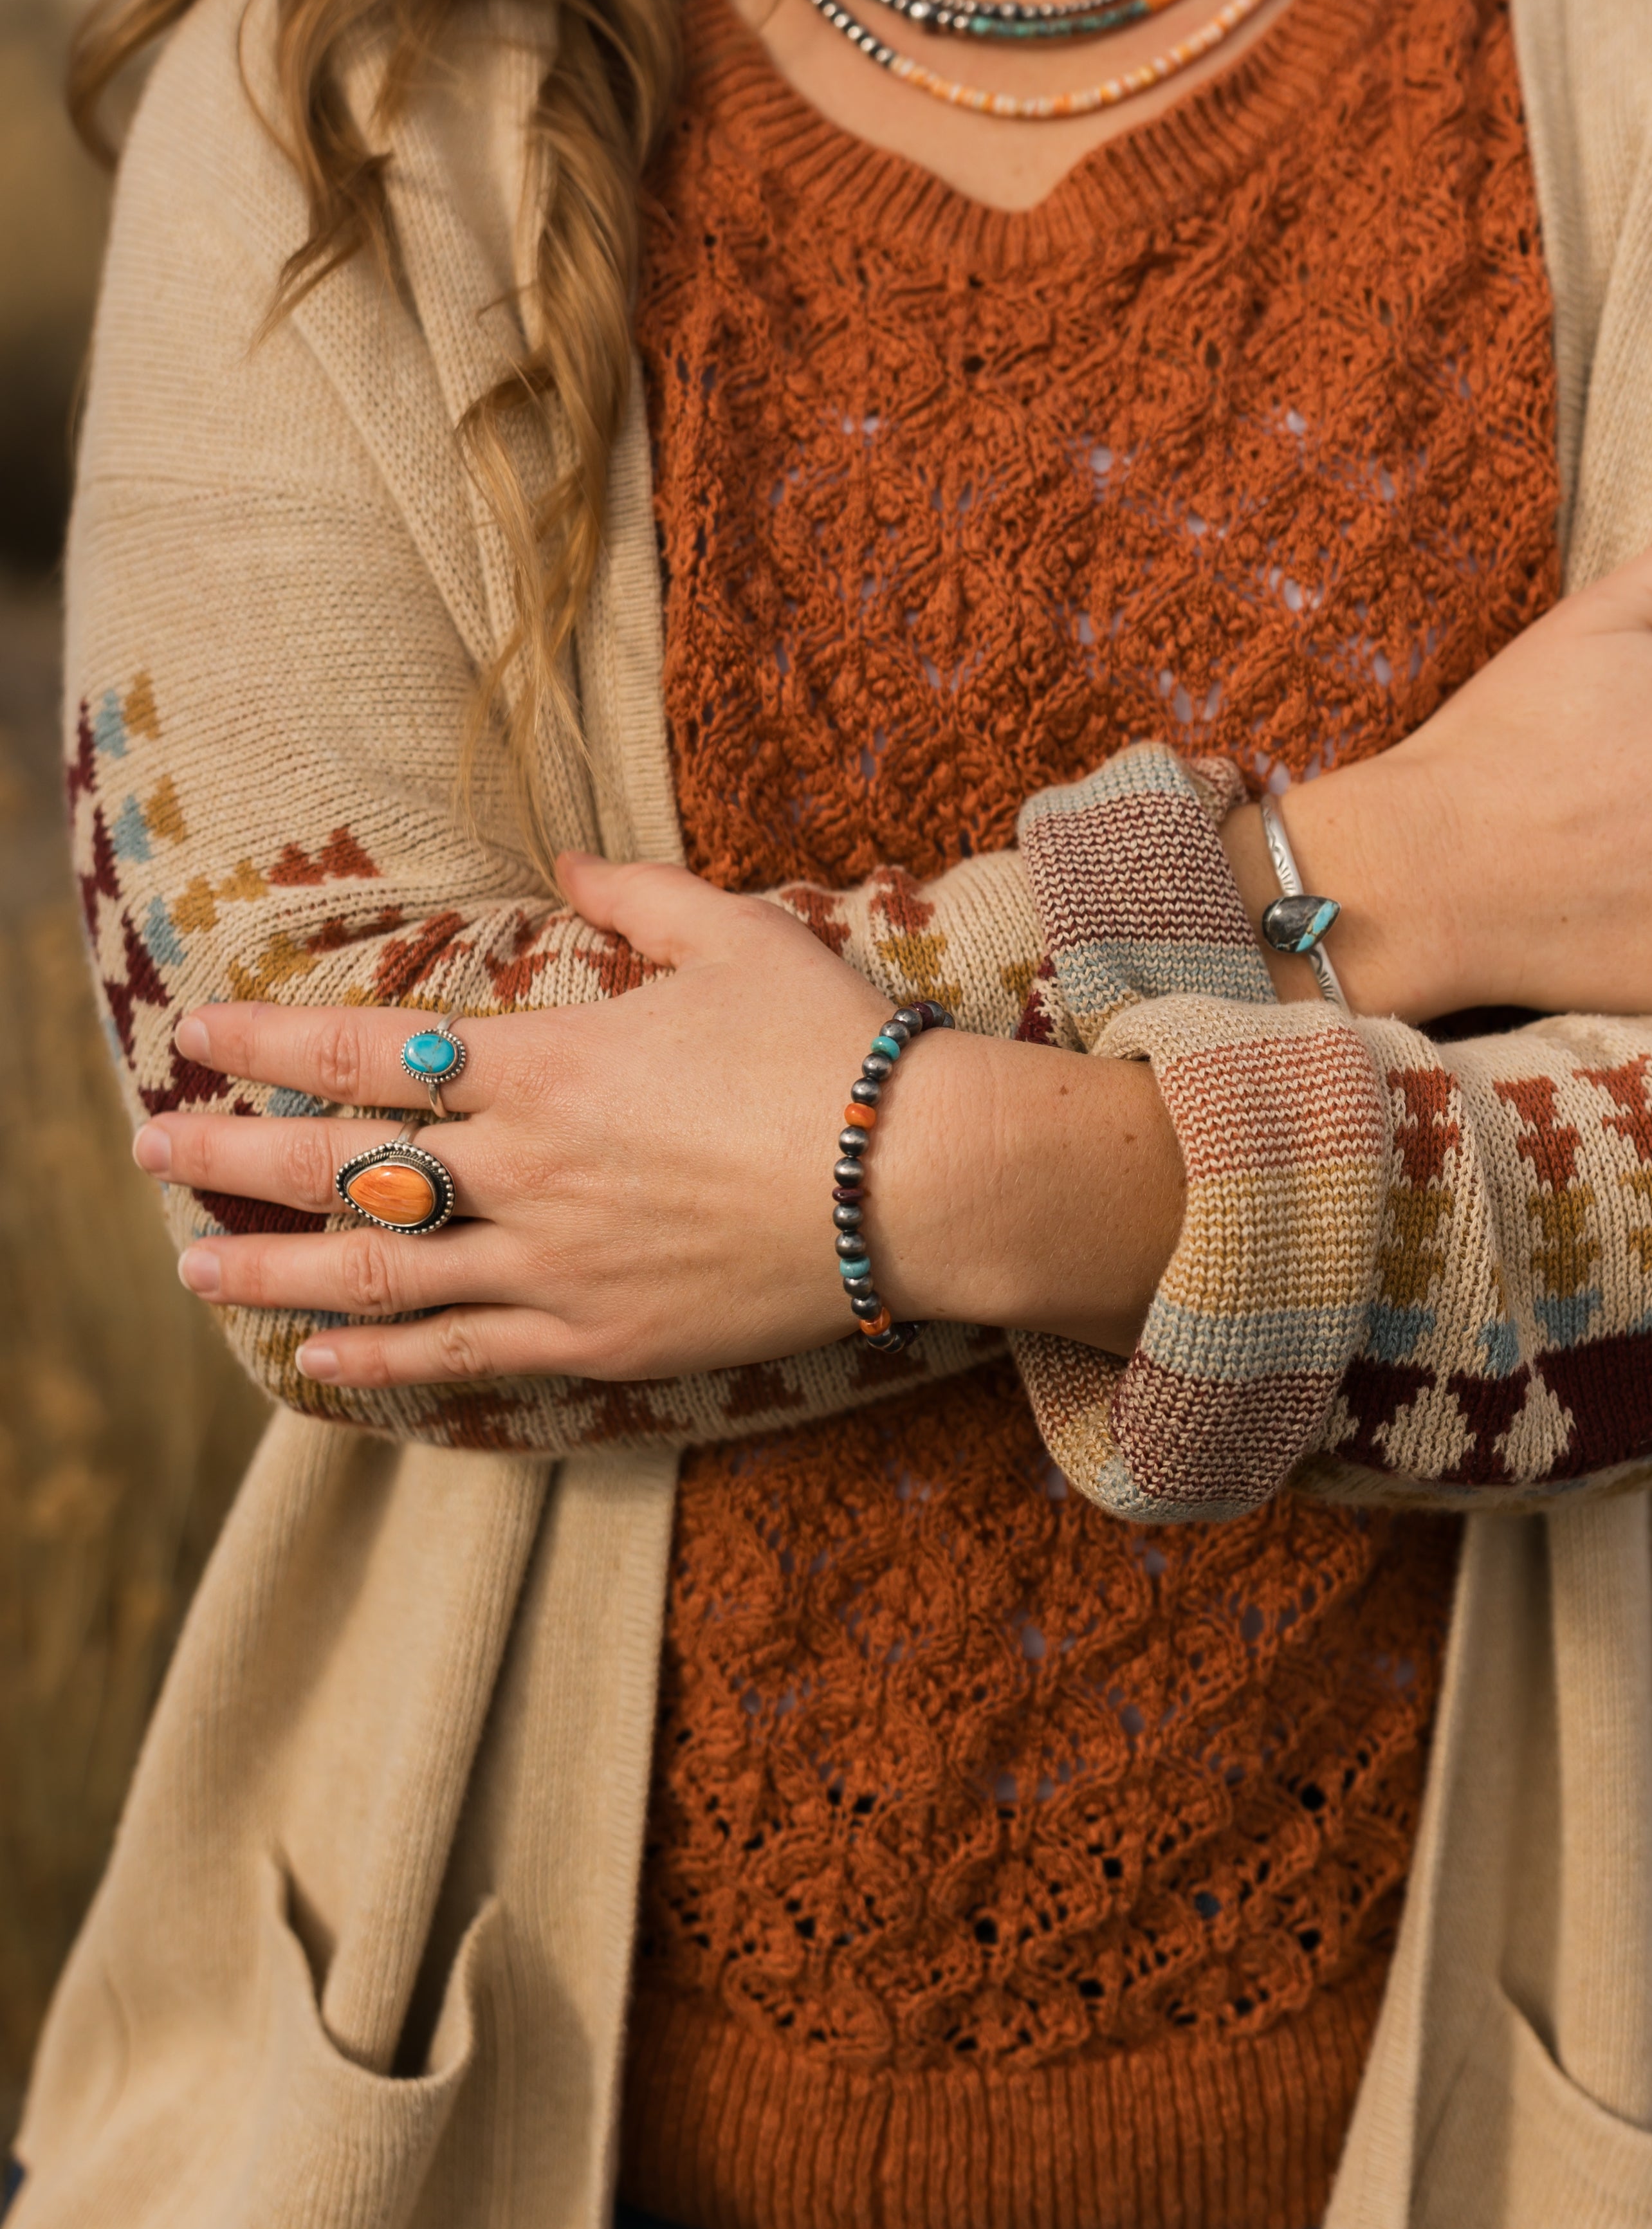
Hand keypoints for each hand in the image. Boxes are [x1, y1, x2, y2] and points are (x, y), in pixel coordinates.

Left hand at [131, 854, 1182, 1387]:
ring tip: (200, 1269)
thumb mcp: (740, 934)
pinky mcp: (599, 1336)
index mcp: (550, 1060)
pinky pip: (460, 1355)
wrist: (920, 1181)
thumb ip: (639, 894)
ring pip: (378, 1272)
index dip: (267, 1042)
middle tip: (154, 1148)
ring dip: (275, 1269)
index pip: (367, 1048)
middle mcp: (529, 1165)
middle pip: (341, 1165)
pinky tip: (317, 1364)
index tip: (192, 1035)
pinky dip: (377, 1362)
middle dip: (232, 1157)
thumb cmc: (835, 1048)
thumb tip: (567, 864)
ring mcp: (556, 1262)